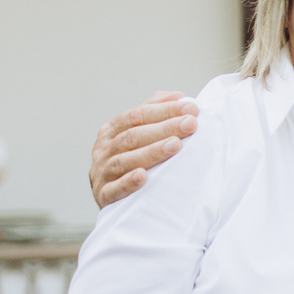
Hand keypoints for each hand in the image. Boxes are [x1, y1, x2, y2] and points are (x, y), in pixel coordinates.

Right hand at [89, 92, 196, 206]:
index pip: (138, 115)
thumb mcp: (139, 134)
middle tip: (190, 124)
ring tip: (175, 145)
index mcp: (112, 130)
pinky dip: (128, 182)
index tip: (191, 108)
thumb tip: (177, 96)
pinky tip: (143, 176)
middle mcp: (104, 150)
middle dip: (164, 128)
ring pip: (125, 160)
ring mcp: (102, 173)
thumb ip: (154, 112)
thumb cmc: (133, 159)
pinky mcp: (103, 195)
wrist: (113, 198)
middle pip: (133, 136)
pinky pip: (114, 189)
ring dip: (151, 152)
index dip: (164, 110)